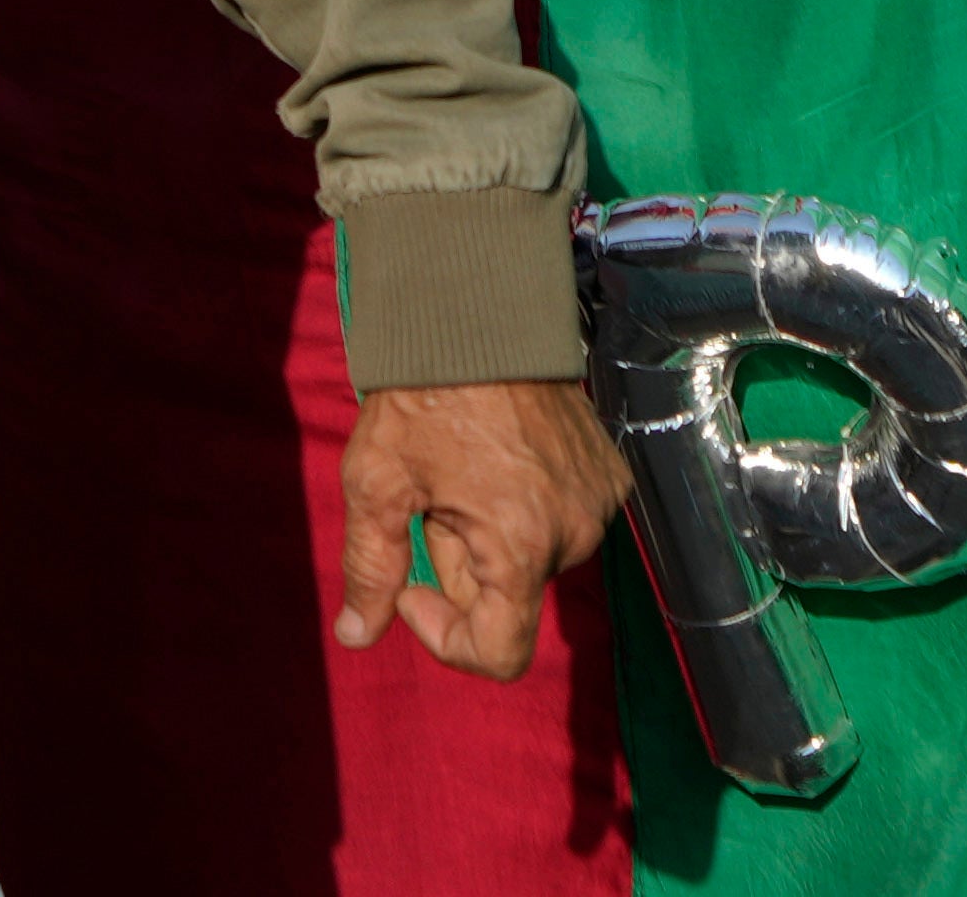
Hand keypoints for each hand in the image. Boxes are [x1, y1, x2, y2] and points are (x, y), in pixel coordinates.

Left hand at [337, 379, 626, 679]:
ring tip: (463, 473)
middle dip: (462, 563)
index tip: (413, 591)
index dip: (447, 640)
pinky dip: (527, 508)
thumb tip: (356, 635)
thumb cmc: (423, 395)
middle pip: (510, 597)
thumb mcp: (378, 482)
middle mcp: (574, 533)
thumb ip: (370, 569)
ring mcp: (598, 502)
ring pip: (534, 559)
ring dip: (493, 536)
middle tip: (432, 500)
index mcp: (521, 546)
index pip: (501, 654)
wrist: (481, 312)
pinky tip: (496, 460)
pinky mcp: (609, 475)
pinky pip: (562, 521)